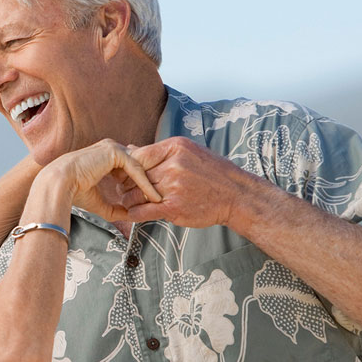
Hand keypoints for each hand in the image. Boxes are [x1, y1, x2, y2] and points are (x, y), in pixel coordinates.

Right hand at [47, 139, 160, 219]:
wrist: (60, 185)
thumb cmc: (74, 193)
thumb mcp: (100, 202)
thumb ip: (116, 208)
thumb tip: (130, 216)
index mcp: (105, 157)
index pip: (131, 166)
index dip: (142, 182)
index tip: (153, 198)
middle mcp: (110, 149)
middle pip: (139, 164)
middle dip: (152, 180)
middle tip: (165, 197)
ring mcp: (112, 148)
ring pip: (140, 165)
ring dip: (152, 181)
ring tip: (163, 198)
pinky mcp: (114, 152)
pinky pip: (136, 168)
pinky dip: (145, 183)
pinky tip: (153, 196)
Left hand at [116, 137, 255, 227]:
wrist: (235, 195)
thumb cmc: (212, 173)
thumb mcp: (189, 152)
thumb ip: (160, 152)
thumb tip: (130, 148)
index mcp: (175, 148)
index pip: (138, 156)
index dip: (128, 167)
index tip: (127, 175)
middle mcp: (173, 165)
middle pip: (135, 176)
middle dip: (127, 185)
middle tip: (126, 190)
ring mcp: (173, 187)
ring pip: (135, 194)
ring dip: (129, 200)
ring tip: (132, 202)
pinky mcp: (174, 208)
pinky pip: (143, 211)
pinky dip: (134, 214)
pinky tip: (135, 214)